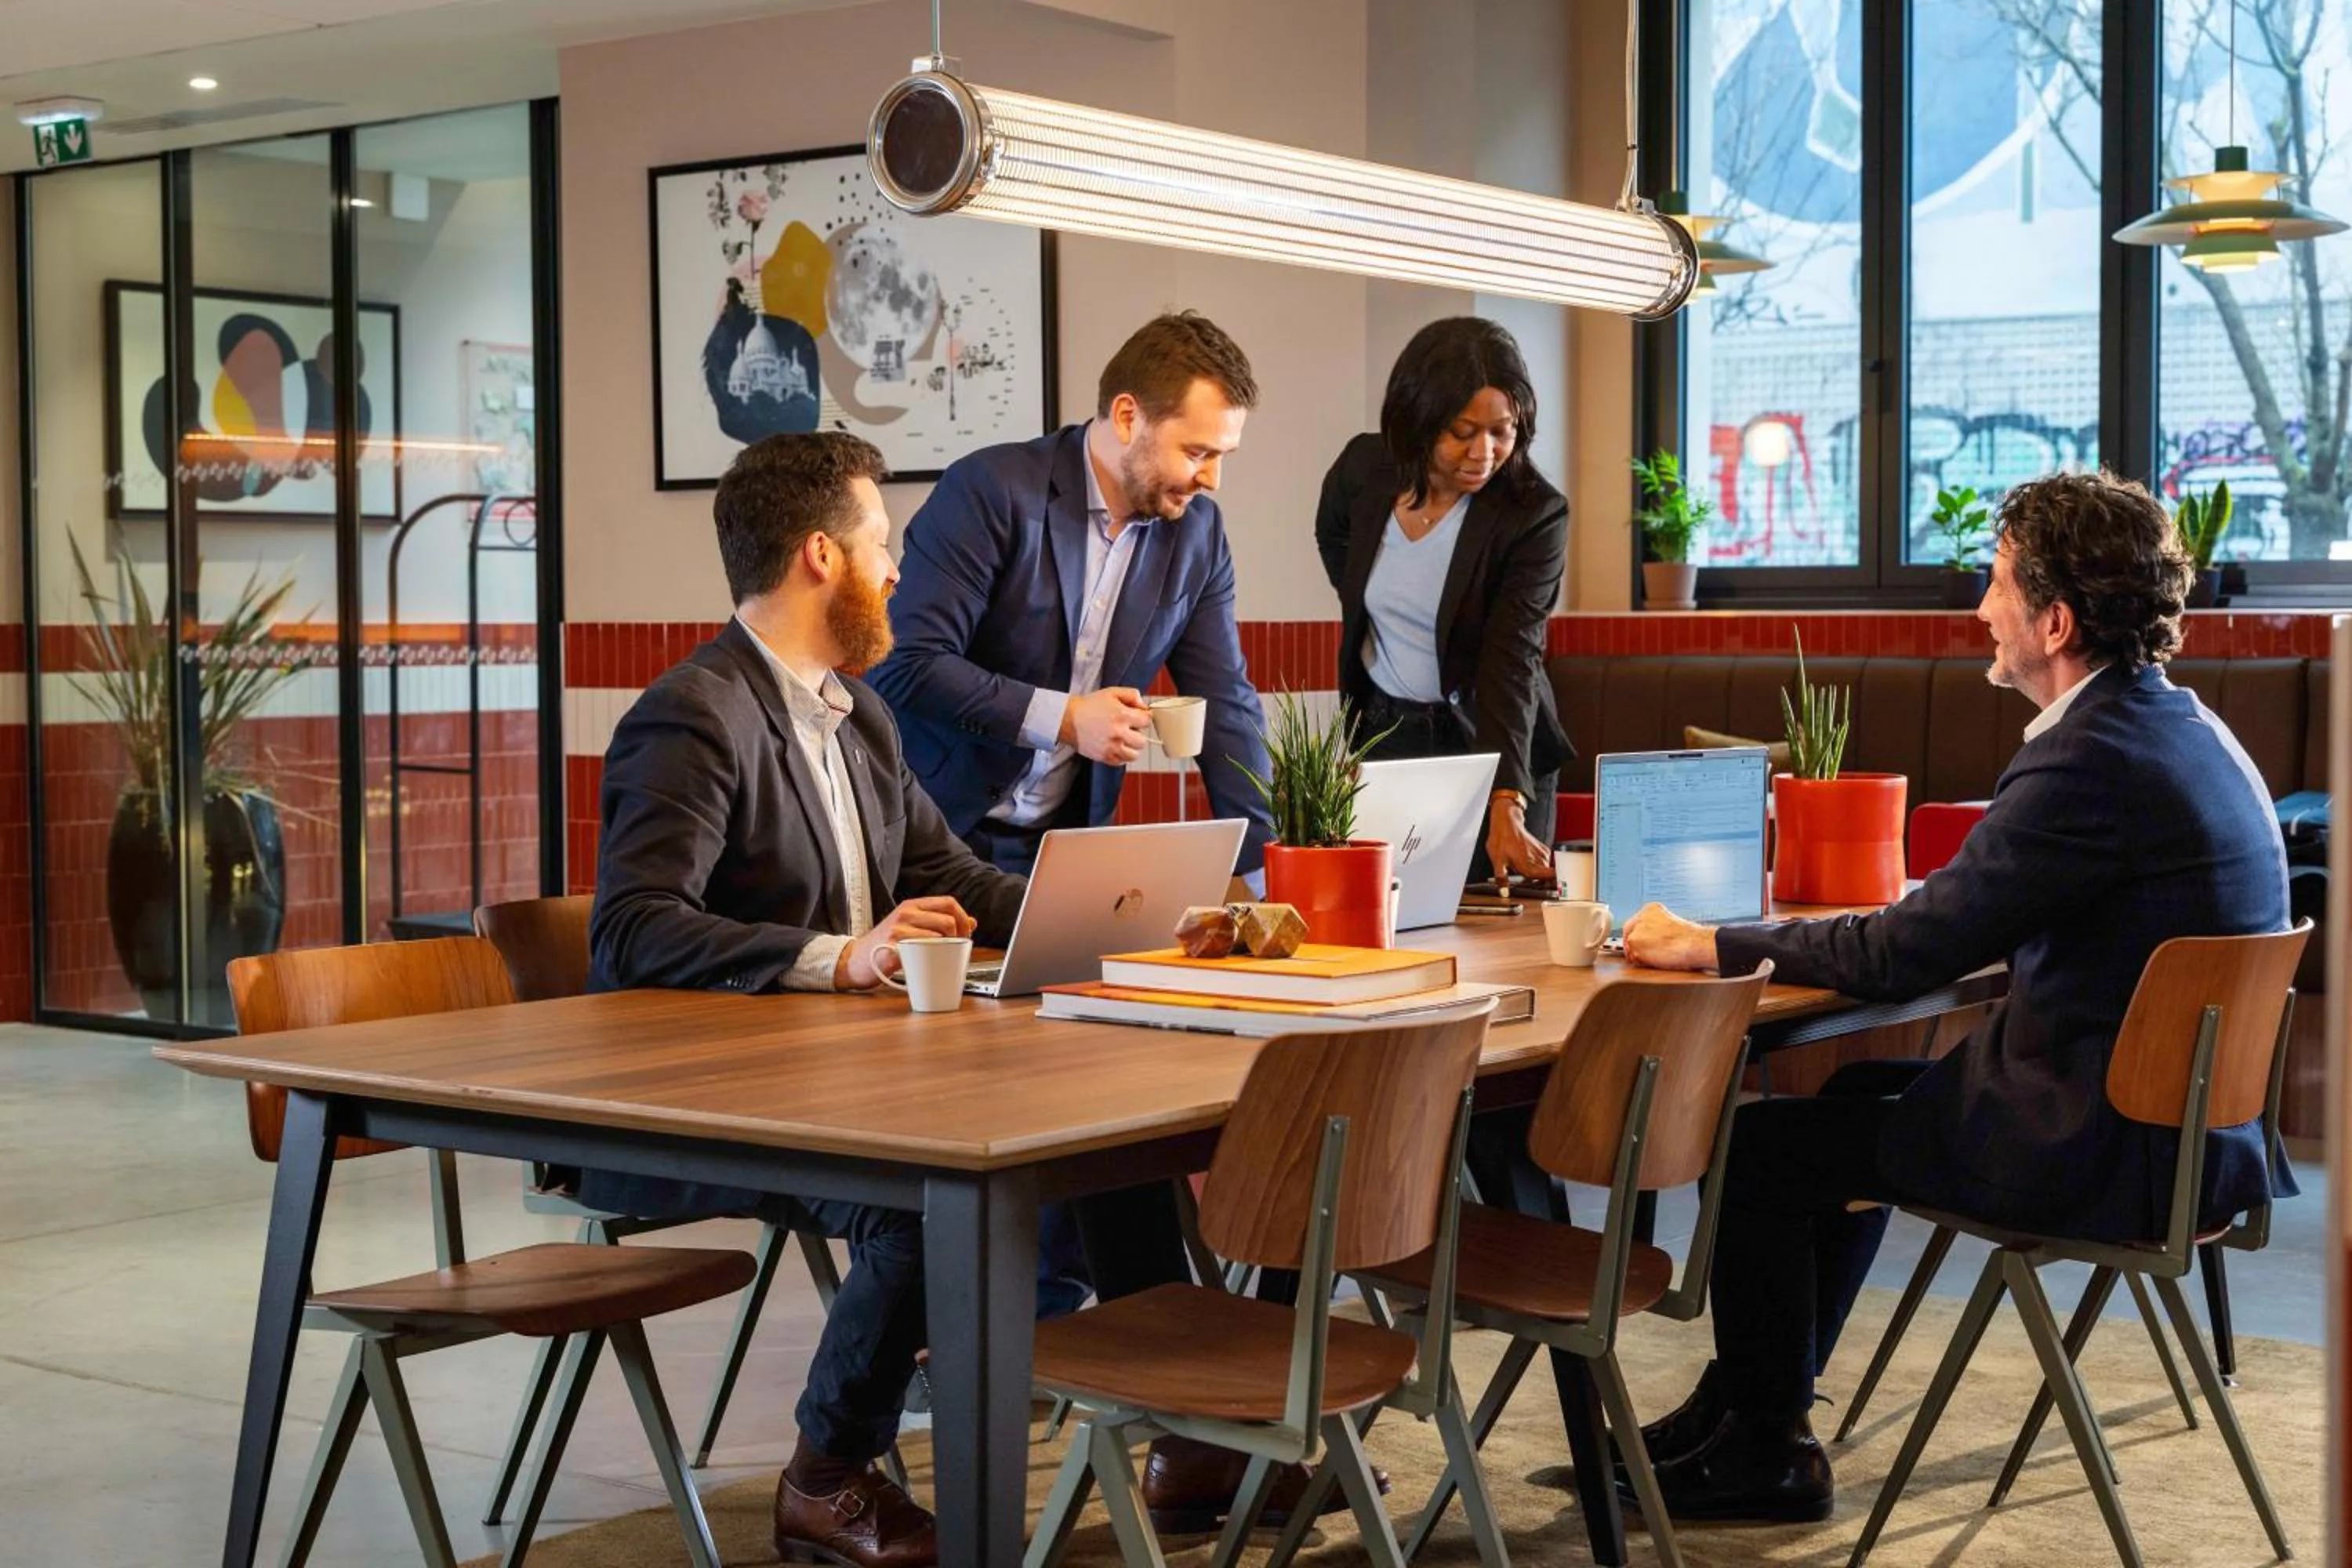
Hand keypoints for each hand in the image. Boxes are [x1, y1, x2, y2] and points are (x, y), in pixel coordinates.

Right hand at [838, 897, 976, 989]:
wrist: (855, 960)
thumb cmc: (886, 945)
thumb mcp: (912, 928)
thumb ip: (938, 922)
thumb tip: (971, 922)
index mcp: (912, 905)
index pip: (948, 902)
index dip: (963, 918)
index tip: (967, 934)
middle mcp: (906, 912)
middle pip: (948, 919)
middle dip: (959, 936)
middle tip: (957, 949)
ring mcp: (899, 928)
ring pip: (939, 935)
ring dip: (947, 949)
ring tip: (942, 957)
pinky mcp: (894, 946)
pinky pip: (924, 950)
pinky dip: (932, 958)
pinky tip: (927, 963)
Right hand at [1060, 687, 1152, 764]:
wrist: (1068, 719)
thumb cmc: (1089, 705)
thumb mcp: (1111, 692)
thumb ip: (1131, 695)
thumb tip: (1143, 706)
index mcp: (1122, 715)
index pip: (1146, 721)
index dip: (1142, 718)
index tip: (1136, 717)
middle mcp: (1119, 733)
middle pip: (1142, 741)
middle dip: (1137, 734)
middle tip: (1128, 729)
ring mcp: (1112, 747)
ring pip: (1134, 755)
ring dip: (1131, 747)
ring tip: (1122, 739)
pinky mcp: (1104, 757)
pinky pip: (1122, 762)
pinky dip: (1121, 755)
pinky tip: (1114, 746)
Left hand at [1485, 797, 1551, 881]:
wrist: (1507, 823)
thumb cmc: (1502, 839)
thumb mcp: (1497, 860)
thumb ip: (1501, 878)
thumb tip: (1503, 891)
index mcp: (1528, 866)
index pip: (1549, 878)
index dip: (1551, 885)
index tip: (1549, 888)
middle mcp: (1538, 860)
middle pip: (1546, 878)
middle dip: (1538, 881)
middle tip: (1526, 879)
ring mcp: (1542, 853)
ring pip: (1545, 869)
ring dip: (1537, 872)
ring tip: (1524, 868)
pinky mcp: (1542, 848)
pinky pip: (1545, 861)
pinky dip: (1538, 863)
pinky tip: (1528, 860)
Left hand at [1622, 902, 1718, 971]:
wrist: (1694, 944)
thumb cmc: (1689, 939)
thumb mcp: (1669, 926)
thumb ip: (1655, 929)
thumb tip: (1647, 942)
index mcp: (1651, 909)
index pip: (1636, 924)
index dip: (1639, 938)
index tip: (1643, 946)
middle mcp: (1641, 916)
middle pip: (1629, 934)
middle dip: (1635, 947)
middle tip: (1644, 956)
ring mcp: (1636, 928)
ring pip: (1630, 947)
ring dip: (1640, 955)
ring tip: (1657, 957)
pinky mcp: (1635, 942)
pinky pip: (1633, 958)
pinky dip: (1642, 962)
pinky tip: (1656, 960)